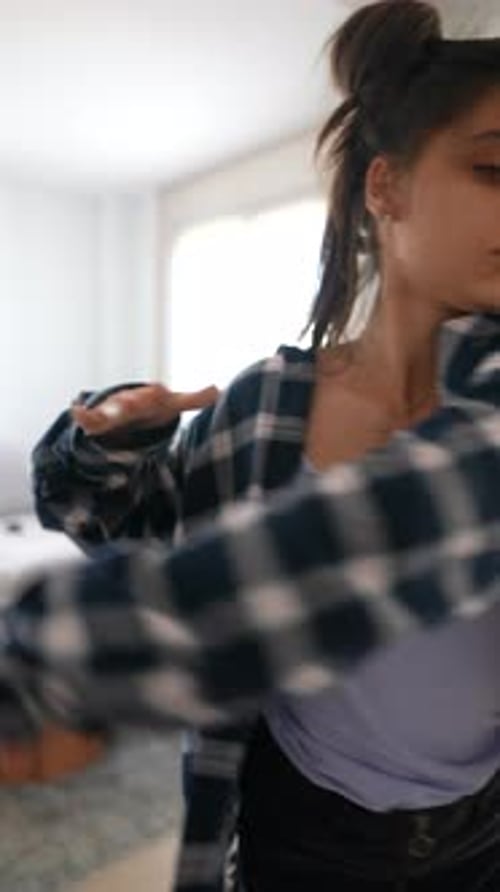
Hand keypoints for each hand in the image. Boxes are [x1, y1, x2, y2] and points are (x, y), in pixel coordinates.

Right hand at [71, 383, 219, 435]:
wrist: (125, 408)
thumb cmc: (151, 406)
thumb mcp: (171, 404)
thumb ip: (194, 399)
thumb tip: (218, 390)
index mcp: (149, 397)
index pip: (154, 393)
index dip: (156, 392)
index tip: (157, 389)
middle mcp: (131, 400)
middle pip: (131, 401)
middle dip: (131, 400)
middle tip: (125, 400)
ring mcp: (113, 410)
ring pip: (109, 411)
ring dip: (102, 411)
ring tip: (89, 409)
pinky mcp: (99, 421)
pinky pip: (89, 419)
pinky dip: (82, 414)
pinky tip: (74, 409)